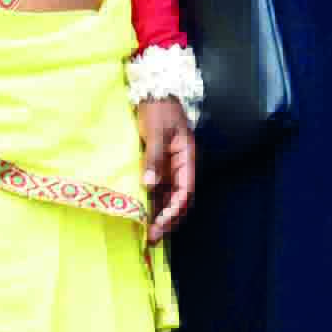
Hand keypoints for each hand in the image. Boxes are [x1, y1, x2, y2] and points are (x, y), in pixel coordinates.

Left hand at [137, 98, 195, 243]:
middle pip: (179, 199)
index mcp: (187, 159)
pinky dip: (152, 203)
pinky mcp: (158, 165)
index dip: (175, 210)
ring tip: (148, 234)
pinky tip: (143, 215)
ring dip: (160, 215)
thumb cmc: (159, 110)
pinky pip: (158, 189)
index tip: (160, 224)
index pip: (185, 191)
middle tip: (152, 238)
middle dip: (168, 220)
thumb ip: (154, 158)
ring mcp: (170, 167)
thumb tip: (150, 184)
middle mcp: (181, 166)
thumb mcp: (157, 132)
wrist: (154, 93)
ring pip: (168, 197)